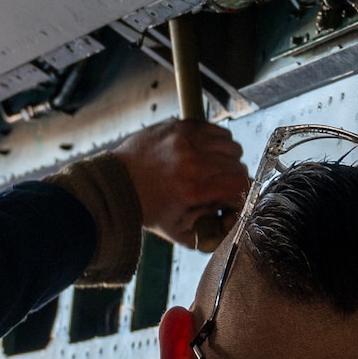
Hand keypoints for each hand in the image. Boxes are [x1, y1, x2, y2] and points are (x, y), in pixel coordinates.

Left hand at [113, 119, 250, 247]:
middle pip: (238, 164)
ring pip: (229, 145)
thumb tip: (233, 221)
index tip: (233, 198)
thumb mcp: (179, 232)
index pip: (241, 184)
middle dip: (232, 178)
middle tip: (218, 186)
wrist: (115, 185)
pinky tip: (202, 153)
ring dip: (225, 158)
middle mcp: (192, 160)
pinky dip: (214, 142)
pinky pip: (214, 130)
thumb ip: (211, 233)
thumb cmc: (146, 209)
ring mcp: (185, 139)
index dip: (242, 193)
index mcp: (193, 188)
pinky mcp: (179, 125)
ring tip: (210, 169)